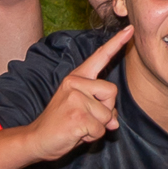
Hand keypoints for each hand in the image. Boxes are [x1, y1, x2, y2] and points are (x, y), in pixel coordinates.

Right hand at [27, 28, 132, 157]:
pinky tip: (76, 134)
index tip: (130, 29)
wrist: (37, 139)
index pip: (100, 57)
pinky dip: (92, 137)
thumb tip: (113, 122)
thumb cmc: (61, 124)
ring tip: (78, 126)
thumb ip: (101, 109)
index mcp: (76, 78)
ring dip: (97, 126)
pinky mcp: (77, 116)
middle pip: (112, 92)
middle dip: (106, 110)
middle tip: (85, 118)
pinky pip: (100, 130)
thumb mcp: (82, 109)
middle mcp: (75, 83)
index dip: (116, 43)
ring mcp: (75, 99)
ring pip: (107, 114)